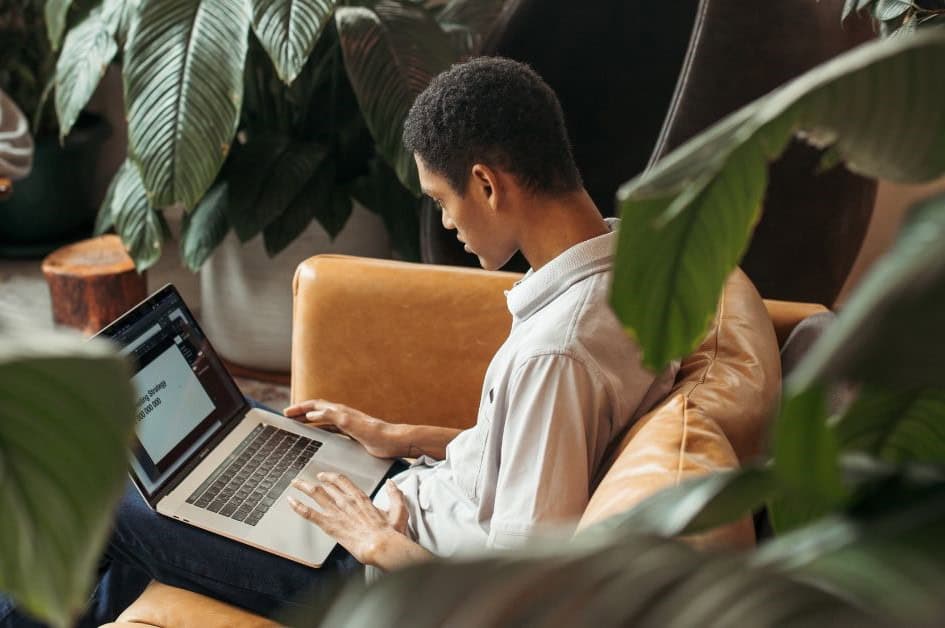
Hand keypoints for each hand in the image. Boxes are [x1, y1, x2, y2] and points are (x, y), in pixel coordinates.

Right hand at [283, 399, 401, 458]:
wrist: (394, 442)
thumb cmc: (376, 433)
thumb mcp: (350, 424)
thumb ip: (331, 417)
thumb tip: (311, 415)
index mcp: (340, 411)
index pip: (315, 405)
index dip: (300, 408)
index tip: (286, 412)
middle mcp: (343, 415)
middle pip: (317, 410)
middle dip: (301, 412)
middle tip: (287, 417)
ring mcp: (347, 425)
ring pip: (323, 420)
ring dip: (309, 421)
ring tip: (297, 425)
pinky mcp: (352, 434)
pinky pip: (331, 430)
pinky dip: (320, 430)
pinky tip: (317, 436)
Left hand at [288, 472, 409, 565]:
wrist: (380, 546)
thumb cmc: (389, 532)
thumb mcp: (398, 510)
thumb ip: (395, 495)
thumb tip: (392, 484)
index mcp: (360, 497)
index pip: (342, 481)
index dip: (331, 477)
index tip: (324, 476)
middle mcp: (346, 501)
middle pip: (326, 485)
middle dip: (314, 481)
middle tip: (305, 480)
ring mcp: (337, 512)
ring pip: (316, 494)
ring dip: (303, 487)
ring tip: (295, 484)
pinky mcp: (330, 525)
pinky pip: (310, 513)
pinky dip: (298, 506)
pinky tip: (291, 501)